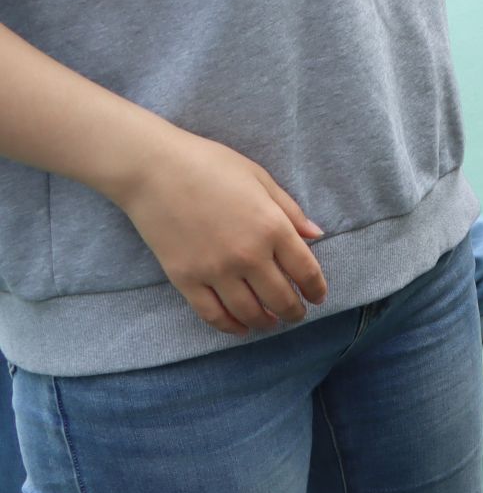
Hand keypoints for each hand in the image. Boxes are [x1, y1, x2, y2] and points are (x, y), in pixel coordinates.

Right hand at [115, 129, 327, 333]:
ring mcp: (215, 270)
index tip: (318, 297)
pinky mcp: (185, 279)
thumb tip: (316, 235)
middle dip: (294, 311)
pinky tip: (240, 327)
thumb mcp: (260, 179)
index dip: (316, 289)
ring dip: (265, 322)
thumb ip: (290, 211)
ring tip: (271, 323)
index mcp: (272, 227)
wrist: (153, 169)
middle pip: (280, 298)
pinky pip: (212, 313)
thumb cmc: (210, 165)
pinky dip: (229, 326)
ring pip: (249, 311)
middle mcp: (248, 255)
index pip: (306, 271)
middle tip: (297, 315)